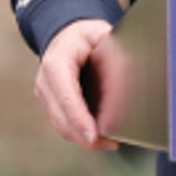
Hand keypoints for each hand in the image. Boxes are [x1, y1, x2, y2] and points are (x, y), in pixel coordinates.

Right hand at [35, 18, 126, 150]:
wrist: (65, 38)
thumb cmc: (84, 36)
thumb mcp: (97, 32)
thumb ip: (110, 46)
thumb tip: (130, 62)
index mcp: (57, 63)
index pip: (66, 95)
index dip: (79, 117)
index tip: (93, 134)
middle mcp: (46, 82)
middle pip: (62, 117)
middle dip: (85, 136)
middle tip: (110, 143)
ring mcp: (46, 96)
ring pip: (62, 126)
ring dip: (84, 140)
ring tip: (109, 142)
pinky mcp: (51, 106)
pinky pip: (63, 125)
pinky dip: (80, 135)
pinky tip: (99, 138)